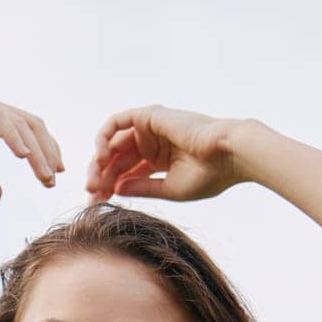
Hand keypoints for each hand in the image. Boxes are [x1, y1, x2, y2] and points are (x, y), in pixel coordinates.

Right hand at [0, 87, 62, 200]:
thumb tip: (1, 196)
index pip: (25, 134)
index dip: (43, 154)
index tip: (51, 179)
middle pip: (31, 126)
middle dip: (48, 152)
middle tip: (54, 180)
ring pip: (20, 123)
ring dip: (37, 150)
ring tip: (45, 174)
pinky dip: (14, 136)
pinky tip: (24, 156)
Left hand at [85, 105, 246, 203]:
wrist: (230, 155)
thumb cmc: (209, 175)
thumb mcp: (168, 188)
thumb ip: (141, 188)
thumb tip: (115, 189)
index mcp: (159, 160)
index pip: (125, 173)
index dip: (108, 188)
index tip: (97, 205)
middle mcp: (152, 143)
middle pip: (115, 160)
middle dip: (100, 178)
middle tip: (91, 196)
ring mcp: (150, 129)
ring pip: (112, 144)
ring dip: (98, 163)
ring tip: (93, 182)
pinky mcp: (148, 115)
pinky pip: (116, 122)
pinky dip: (103, 138)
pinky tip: (100, 159)